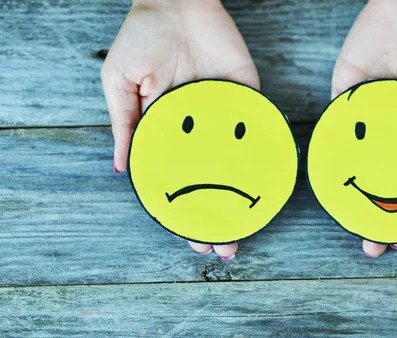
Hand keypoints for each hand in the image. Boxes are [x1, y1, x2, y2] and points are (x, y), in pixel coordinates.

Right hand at [101, 0, 258, 259]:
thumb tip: (123, 169)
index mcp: (170, 131)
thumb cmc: (143, 39)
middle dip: (219, 215)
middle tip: (225, 246)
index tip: (194, 240)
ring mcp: (226, 116)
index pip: (180, 180)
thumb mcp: (121, 83)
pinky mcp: (247, 95)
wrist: (175, 0)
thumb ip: (125, 124)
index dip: (186, 210)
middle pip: (213, 181)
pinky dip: (266, 153)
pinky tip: (268, 184)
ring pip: (238, 165)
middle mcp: (200, 130)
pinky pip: (259, 127)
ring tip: (245, 230)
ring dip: (242, 198)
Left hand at [332, 0, 396, 256]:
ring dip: (349, 195)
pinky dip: (327, 153)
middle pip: (380, 178)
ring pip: (353, 163)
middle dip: (374, 214)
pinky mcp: (343, 94)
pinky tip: (328, 183)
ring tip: (349, 226)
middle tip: (372, 247)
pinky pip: (332, 126)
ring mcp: (365, 114)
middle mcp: (391, 128)